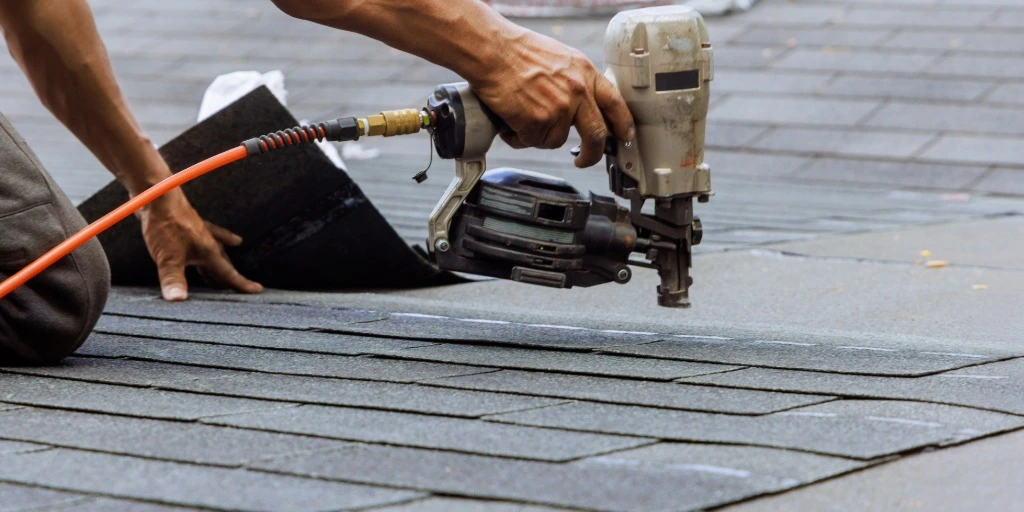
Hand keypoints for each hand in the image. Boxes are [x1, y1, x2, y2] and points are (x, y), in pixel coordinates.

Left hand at [136, 188, 262, 300]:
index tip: (258, 290)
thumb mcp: (168, 257)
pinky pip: (210, 234)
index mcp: (207, 252)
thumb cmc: (165, 225)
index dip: (242, 284)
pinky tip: (230, 239)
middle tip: (238, 290)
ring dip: (222, 263)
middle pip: (222, 265)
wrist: (158, 196)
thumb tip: (178, 300)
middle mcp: (207, 243)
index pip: (228, 273)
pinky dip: (220, 238)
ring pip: (217, 252)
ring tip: (227, 271)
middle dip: (230, 278)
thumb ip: (174, 279)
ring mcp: (200, 232)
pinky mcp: (191, 225)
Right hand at [471, 28, 633, 167]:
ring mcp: (559, 108)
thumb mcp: (560, 58)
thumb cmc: (517, 51)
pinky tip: (510, 122)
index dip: (623, 124)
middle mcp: (577, 91)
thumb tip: (581, 102)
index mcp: (585, 73)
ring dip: (538, 136)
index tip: (624, 137)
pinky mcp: (538, 122)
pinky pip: (532, 141)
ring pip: (556, 140)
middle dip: (592, 154)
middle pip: (596, 134)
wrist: (493, 51)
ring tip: (522, 118)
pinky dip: (519, 137)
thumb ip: (574, 80)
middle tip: (583, 160)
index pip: (614, 103)